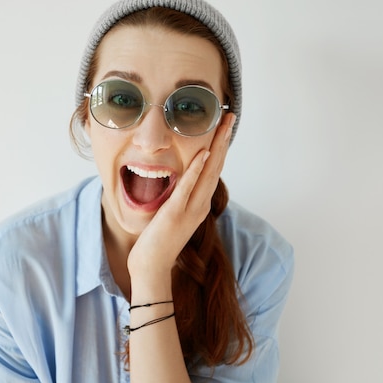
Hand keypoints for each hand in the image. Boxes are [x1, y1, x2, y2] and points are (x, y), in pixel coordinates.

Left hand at [127, 113, 235, 278]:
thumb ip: (179, 196)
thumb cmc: (158, 240)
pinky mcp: (174, 215)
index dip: (220, 146)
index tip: (224, 125)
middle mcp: (200, 204)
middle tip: (231, 116)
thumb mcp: (172, 212)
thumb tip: (180, 178)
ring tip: (224, 126)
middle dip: (224, 139)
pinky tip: (202, 153)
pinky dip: (196, 170)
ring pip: (208, 173)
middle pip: (217, 166)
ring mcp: (189, 210)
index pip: (214, 169)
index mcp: (199, 203)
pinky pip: (187, 188)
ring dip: (217, 148)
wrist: (151, 267)